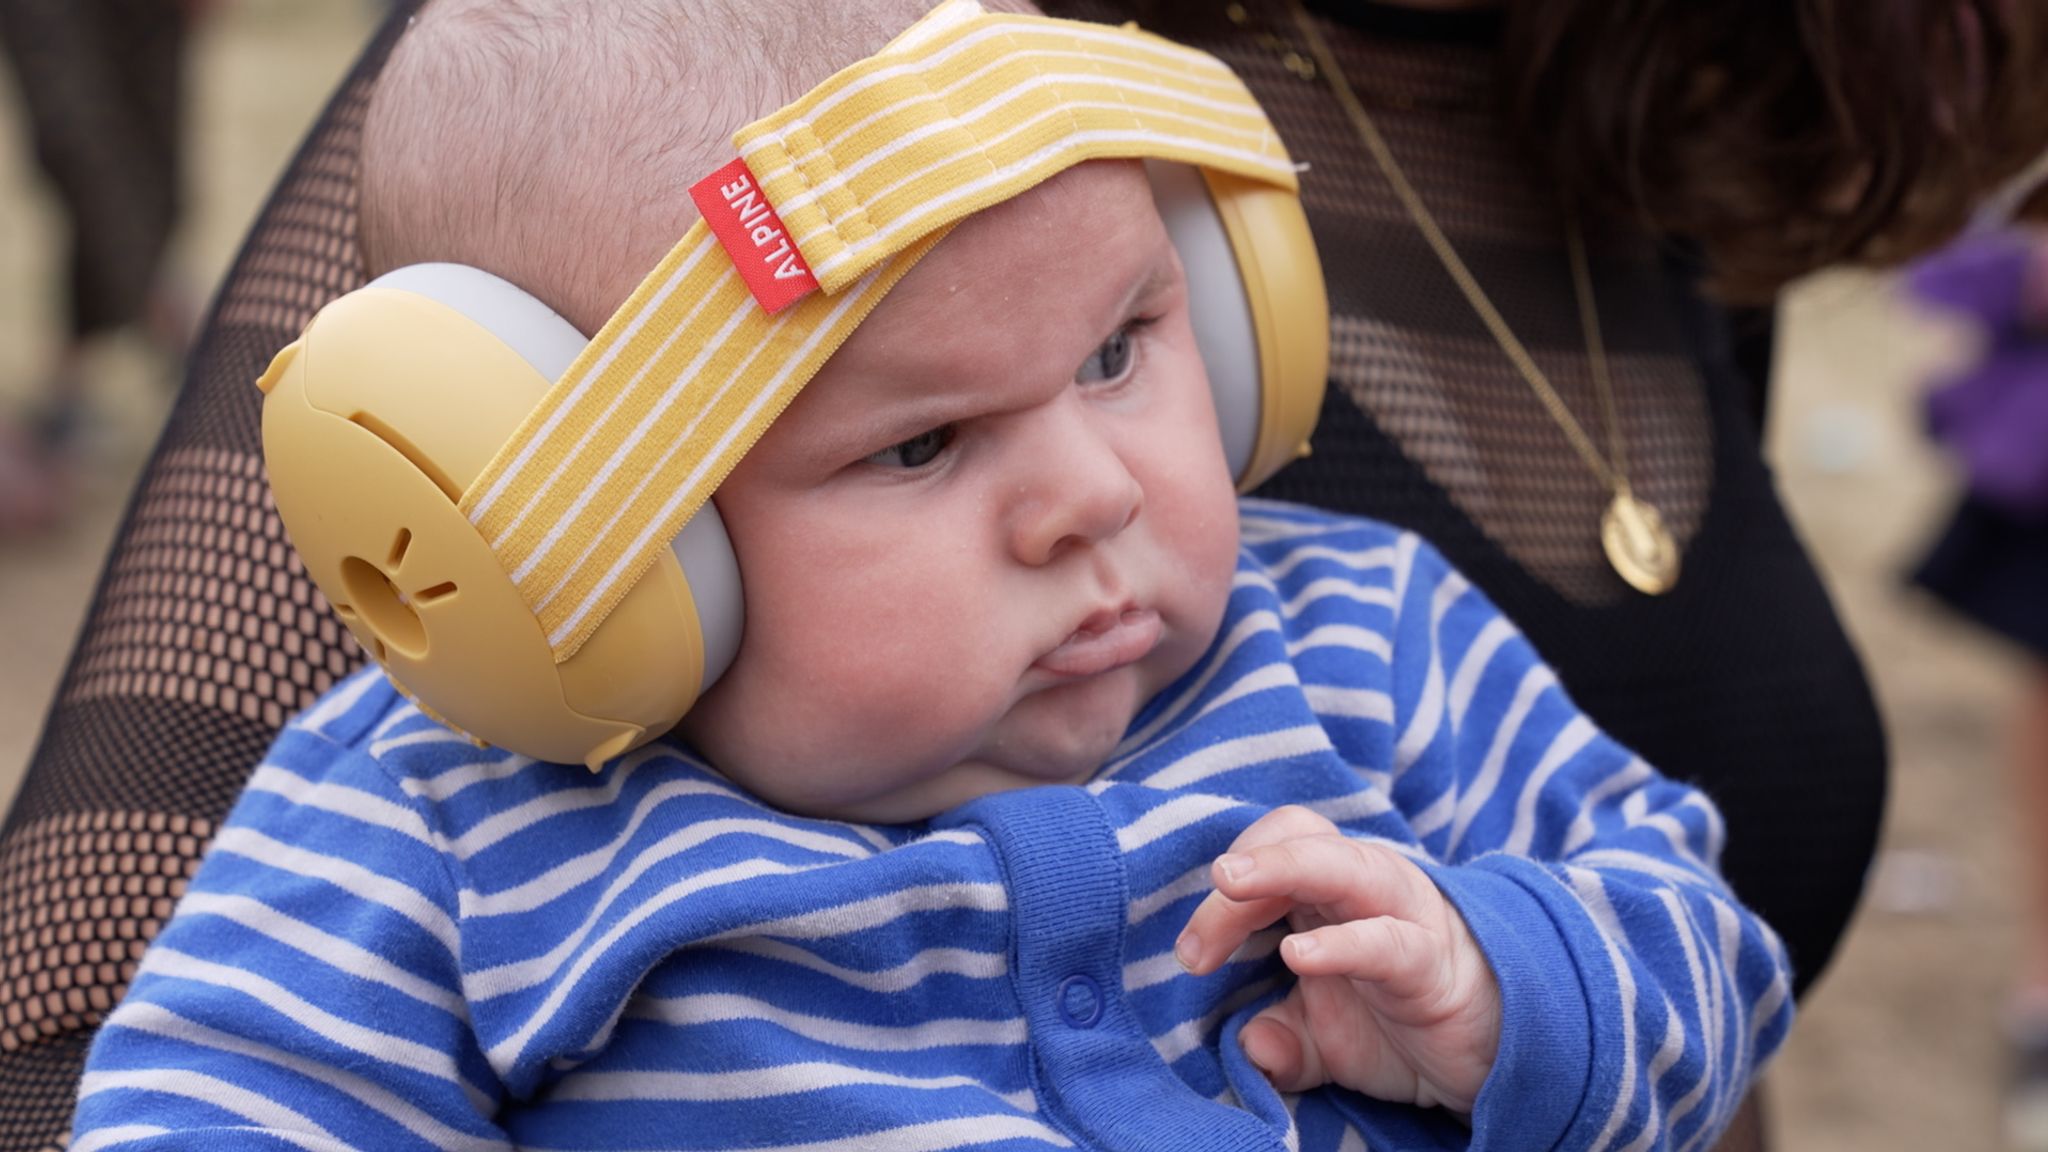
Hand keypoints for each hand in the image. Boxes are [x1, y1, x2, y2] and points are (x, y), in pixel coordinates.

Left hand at [1175, 806, 1500, 1112]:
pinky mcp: (1430, 960)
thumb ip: (1282, 1042)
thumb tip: (1249, 1048)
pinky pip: (1386, 939)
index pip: (1267, 854)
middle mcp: (1363, 886)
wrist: (1492, 1049)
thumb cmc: (1400, 1021)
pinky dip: (1342, 942)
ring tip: (1230, 883)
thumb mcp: (1324, 1040)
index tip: (1190, 956)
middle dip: (1241, 872)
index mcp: (1328, 891)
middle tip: (1196, 935)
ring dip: (1281, 867)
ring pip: (1342, 865)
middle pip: (1296, 840)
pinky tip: (1301, 956)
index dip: (1222, 896)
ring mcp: (1401, 915)